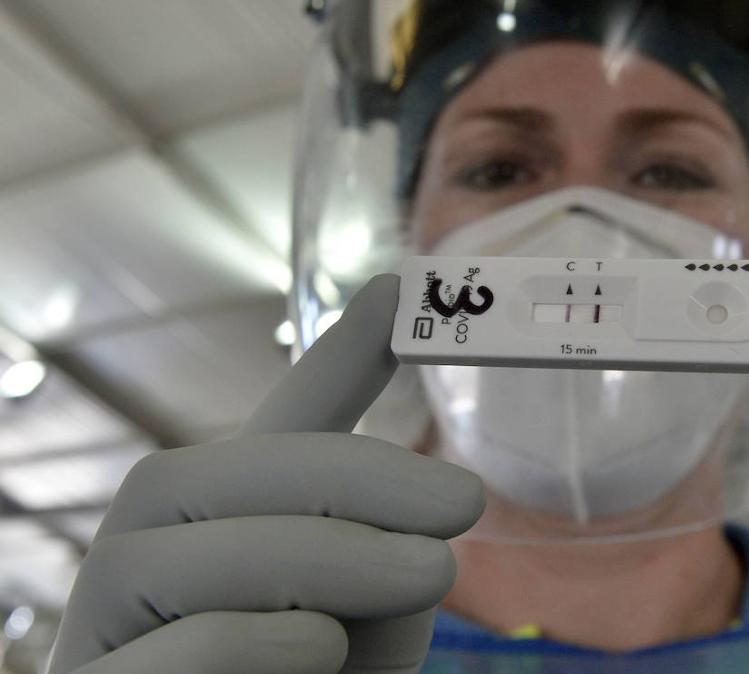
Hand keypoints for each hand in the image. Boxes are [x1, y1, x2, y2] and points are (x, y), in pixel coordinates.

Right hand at [47, 275, 484, 673]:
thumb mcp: (374, 629)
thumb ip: (387, 560)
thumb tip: (424, 498)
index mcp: (227, 528)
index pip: (279, 426)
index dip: (342, 355)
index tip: (407, 289)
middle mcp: (150, 557)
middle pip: (222, 473)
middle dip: (353, 477)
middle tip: (465, 503)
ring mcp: (105, 628)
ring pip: (193, 549)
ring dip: (326, 551)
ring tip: (435, 573)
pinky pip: (164, 651)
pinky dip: (250, 640)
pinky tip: (319, 650)